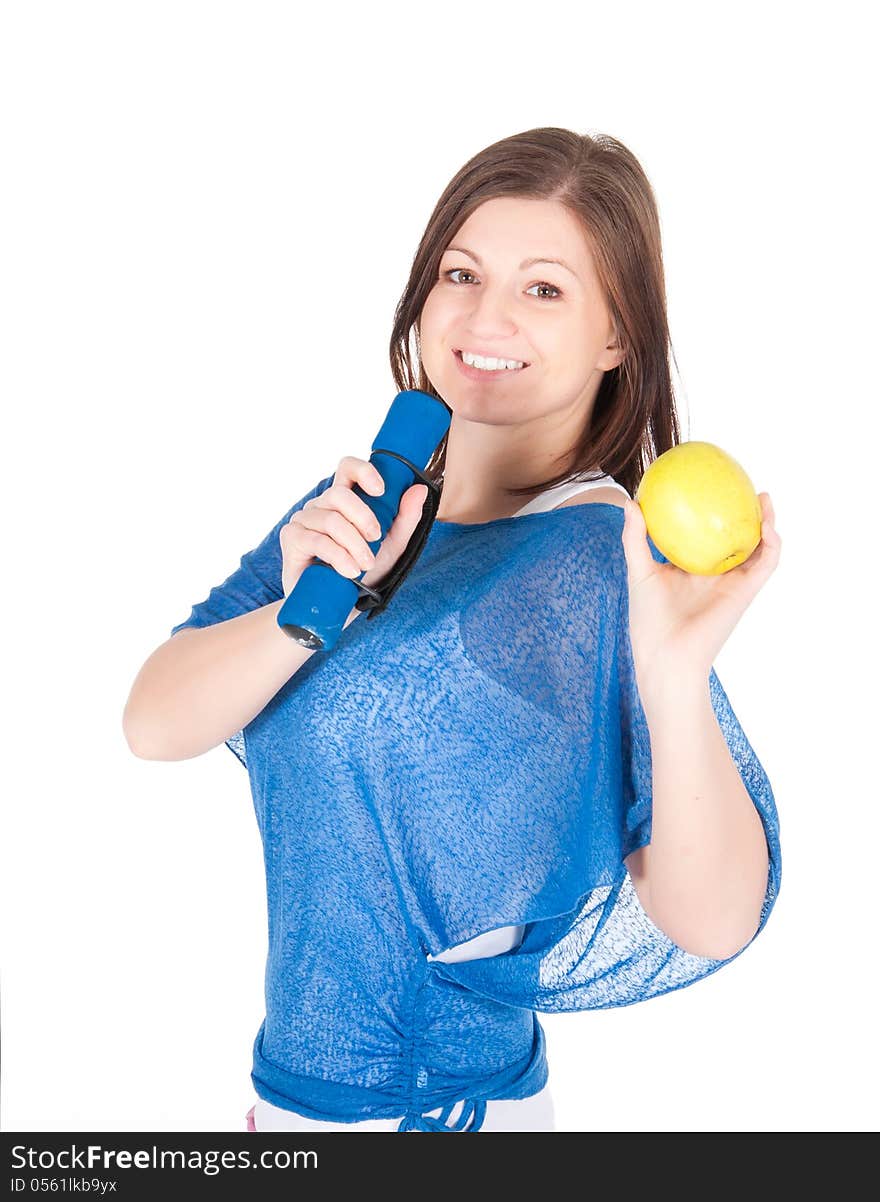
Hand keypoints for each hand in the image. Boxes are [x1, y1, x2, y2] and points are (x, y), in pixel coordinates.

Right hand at [280, 455, 428, 596]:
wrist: (337, 607)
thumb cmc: (363, 574)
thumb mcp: (392, 547)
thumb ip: (405, 519)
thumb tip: (420, 489)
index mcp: (344, 501)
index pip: (348, 468)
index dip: (363, 471)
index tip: (381, 491)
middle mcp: (322, 505)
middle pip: (339, 494)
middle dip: (363, 517)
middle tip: (376, 539)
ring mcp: (304, 519)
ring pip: (331, 520)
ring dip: (354, 545)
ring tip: (364, 566)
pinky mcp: (291, 538)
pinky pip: (316, 540)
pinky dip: (338, 557)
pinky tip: (349, 572)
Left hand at [620, 491, 781, 691]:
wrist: (666, 654)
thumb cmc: (648, 619)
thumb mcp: (639, 572)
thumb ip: (635, 539)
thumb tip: (630, 503)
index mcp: (694, 568)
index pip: (707, 534)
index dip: (712, 512)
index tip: (708, 484)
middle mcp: (717, 573)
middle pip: (737, 537)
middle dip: (744, 512)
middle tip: (742, 484)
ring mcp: (734, 582)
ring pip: (758, 547)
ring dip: (767, 522)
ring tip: (763, 498)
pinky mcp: (746, 592)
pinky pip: (766, 564)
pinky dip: (772, 543)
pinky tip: (766, 525)